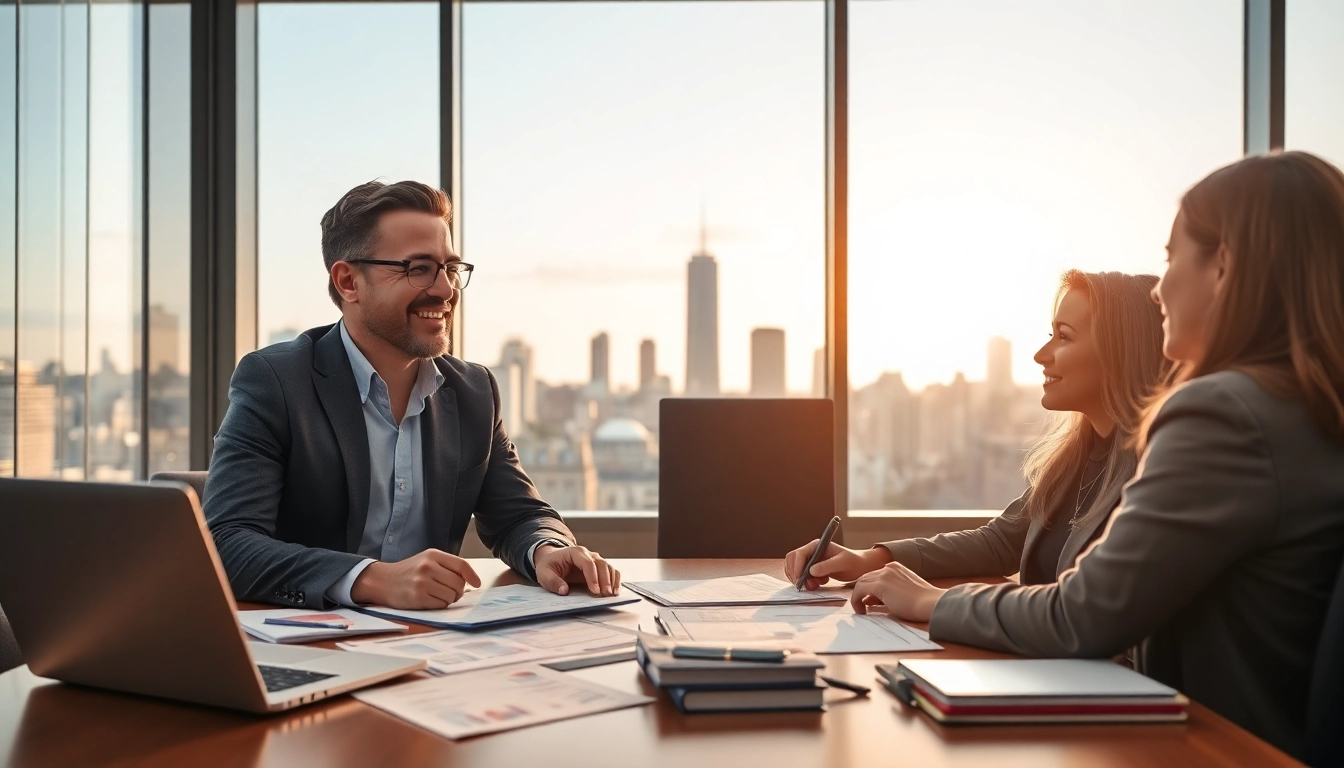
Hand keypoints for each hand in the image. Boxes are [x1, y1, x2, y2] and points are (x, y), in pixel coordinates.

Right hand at [351, 549, 481, 608]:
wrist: (383, 580)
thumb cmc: (409, 571)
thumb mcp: (427, 560)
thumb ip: (447, 566)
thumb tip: (470, 580)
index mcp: (433, 555)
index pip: (461, 565)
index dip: (472, 575)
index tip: (477, 583)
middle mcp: (428, 567)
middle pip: (458, 583)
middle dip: (458, 590)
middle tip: (450, 591)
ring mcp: (422, 582)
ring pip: (451, 595)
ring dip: (449, 599)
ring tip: (438, 595)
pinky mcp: (417, 598)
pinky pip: (441, 605)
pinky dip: (440, 605)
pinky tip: (430, 600)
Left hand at [534, 544, 620, 596]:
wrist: (552, 559)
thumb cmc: (549, 565)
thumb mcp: (544, 574)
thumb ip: (553, 582)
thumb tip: (564, 591)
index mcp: (575, 552)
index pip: (587, 563)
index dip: (592, 577)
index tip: (595, 591)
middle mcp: (588, 554)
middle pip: (601, 564)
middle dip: (605, 580)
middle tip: (606, 594)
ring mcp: (595, 560)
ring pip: (608, 567)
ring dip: (612, 581)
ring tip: (612, 595)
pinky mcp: (598, 568)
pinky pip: (610, 572)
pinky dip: (615, 580)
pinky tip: (615, 591)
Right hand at [784, 540, 891, 589]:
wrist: (860, 567)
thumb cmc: (853, 562)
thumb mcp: (842, 563)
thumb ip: (827, 566)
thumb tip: (811, 571)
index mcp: (817, 546)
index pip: (799, 554)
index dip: (797, 566)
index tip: (800, 579)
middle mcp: (811, 552)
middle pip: (792, 560)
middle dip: (795, 574)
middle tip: (805, 585)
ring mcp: (811, 560)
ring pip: (795, 569)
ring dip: (800, 579)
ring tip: (814, 585)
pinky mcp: (812, 569)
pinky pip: (801, 575)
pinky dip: (805, 582)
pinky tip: (817, 584)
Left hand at [849, 562, 946, 621]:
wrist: (931, 604)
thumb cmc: (922, 602)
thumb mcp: (902, 593)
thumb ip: (886, 593)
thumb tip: (869, 600)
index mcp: (895, 567)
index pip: (875, 575)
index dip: (870, 589)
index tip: (870, 602)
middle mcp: (888, 567)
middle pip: (866, 578)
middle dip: (862, 592)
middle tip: (862, 607)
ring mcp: (884, 575)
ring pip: (860, 583)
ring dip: (857, 597)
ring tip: (861, 611)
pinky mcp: (880, 585)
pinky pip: (859, 591)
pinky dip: (856, 601)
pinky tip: (861, 611)